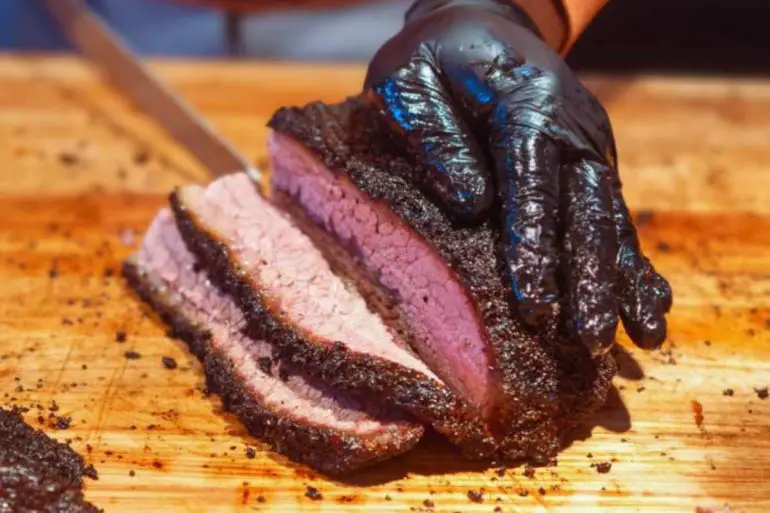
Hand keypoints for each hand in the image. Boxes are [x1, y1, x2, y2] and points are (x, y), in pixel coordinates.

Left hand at [364, 0, 671, 355]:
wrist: (481, 23)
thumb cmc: (435, 58)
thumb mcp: (410, 80)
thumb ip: (434, 134)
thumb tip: (470, 203)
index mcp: (527, 103)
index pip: (533, 181)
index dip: (534, 246)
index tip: (534, 305)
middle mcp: (572, 128)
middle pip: (585, 209)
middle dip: (588, 278)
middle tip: (587, 338)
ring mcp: (588, 147)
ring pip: (609, 220)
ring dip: (621, 281)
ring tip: (637, 336)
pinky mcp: (590, 164)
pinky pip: (615, 218)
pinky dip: (633, 264)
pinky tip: (647, 307)